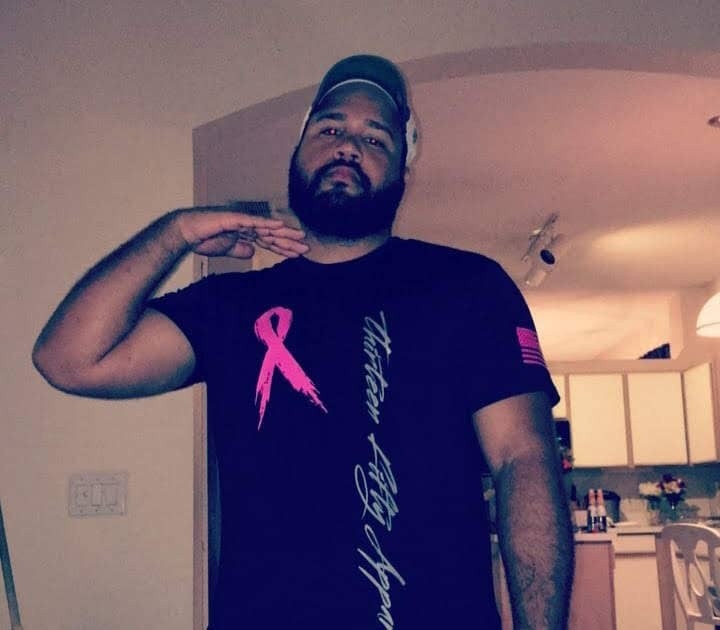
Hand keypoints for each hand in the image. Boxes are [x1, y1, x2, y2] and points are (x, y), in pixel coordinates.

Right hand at [170, 206, 308, 258]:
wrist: (186, 232)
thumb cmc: (203, 239)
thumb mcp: (227, 249)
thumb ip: (240, 250)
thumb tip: (253, 253)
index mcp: (246, 233)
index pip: (269, 241)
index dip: (284, 248)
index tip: (298, 255)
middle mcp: (247, 225)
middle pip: (272, 234)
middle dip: (290, 241)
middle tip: (307, 248)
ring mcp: (242, 220)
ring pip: (267, 227)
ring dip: (284, 232)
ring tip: (300, 236)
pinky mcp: (234, 218)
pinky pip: (253, 221)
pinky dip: (266, 222)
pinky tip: (279, 225)